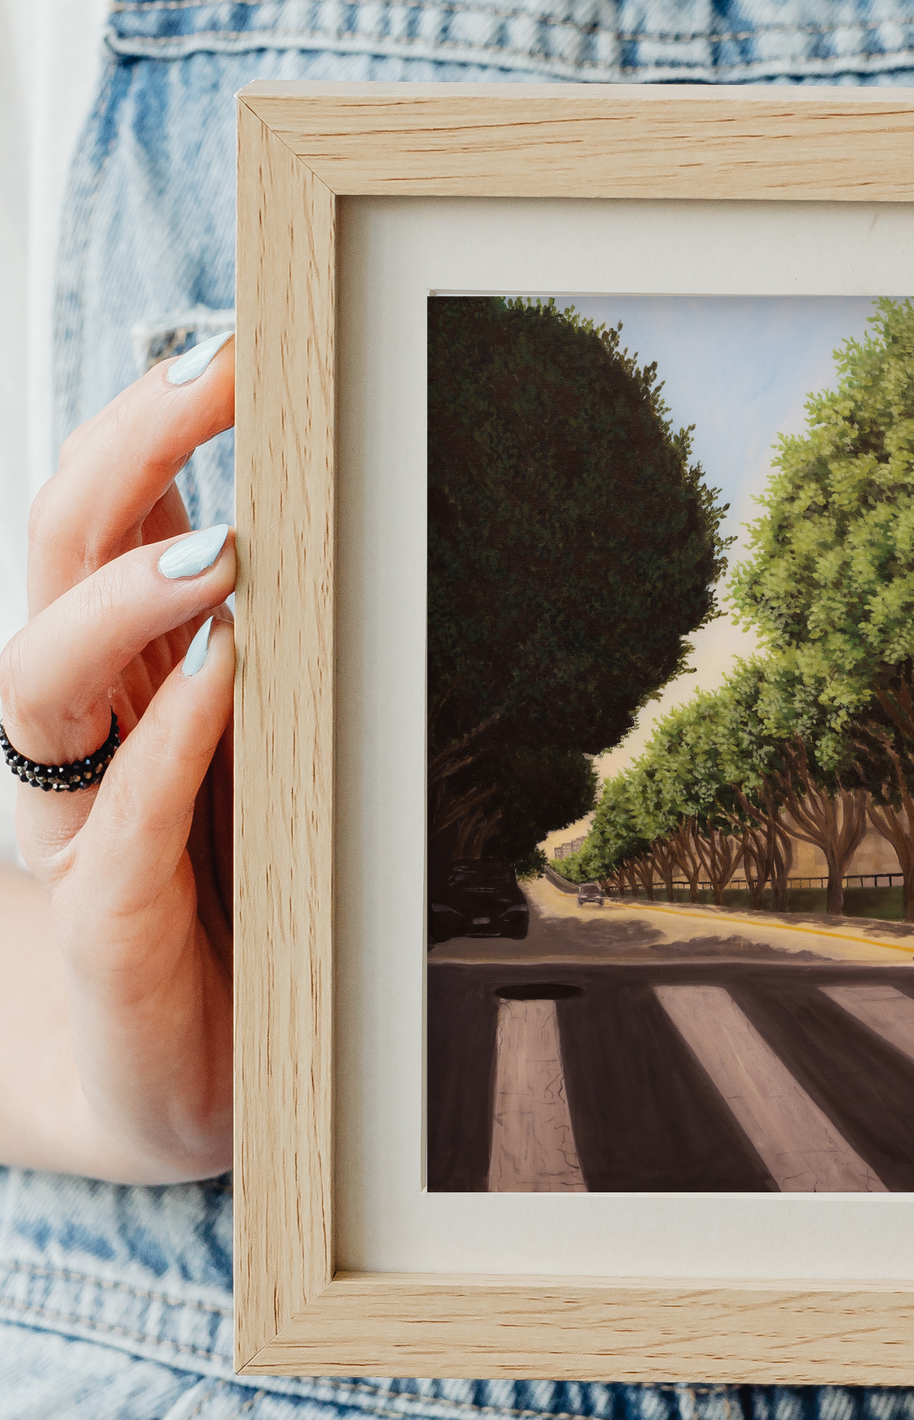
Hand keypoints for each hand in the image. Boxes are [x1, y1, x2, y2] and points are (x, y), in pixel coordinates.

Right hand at [0, 338, 235, 1179]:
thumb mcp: (276, 756)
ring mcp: (82, 824)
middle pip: (57, 551)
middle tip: (222, 371)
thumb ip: (288, 654)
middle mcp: (87, 729)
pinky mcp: (107, 927)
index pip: (109, 514)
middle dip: (127, 448)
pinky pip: (118, 829)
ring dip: (121, 594)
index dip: (152, 420)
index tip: (241, 338)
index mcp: (126, 670)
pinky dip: (169, 747)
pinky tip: (221, 680)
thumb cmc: (247, 902)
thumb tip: (364, 536)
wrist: (188, 1081)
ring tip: (222, 548)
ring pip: (42, 674)